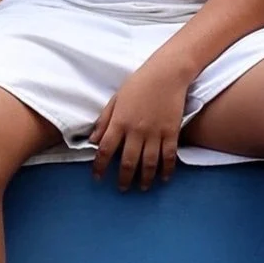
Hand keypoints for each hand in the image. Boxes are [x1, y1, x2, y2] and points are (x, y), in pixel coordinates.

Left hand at [91, 55, 192, 187]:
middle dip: (123, 178)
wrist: (167, 74)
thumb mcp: (116, 99)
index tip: (97, 177)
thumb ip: (104, 121)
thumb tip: (92, 141)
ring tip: (142, 187)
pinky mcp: (172, 132)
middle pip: (127, 161)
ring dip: (144, 178)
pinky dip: (166, 170)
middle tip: (122, 189)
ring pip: (148, 163)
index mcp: (119, 121)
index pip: (105, 149)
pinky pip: (168, 156)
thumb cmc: (138, 83)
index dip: (100, 166)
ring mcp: (155, 132)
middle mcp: (136, 130)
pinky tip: (163, 178)